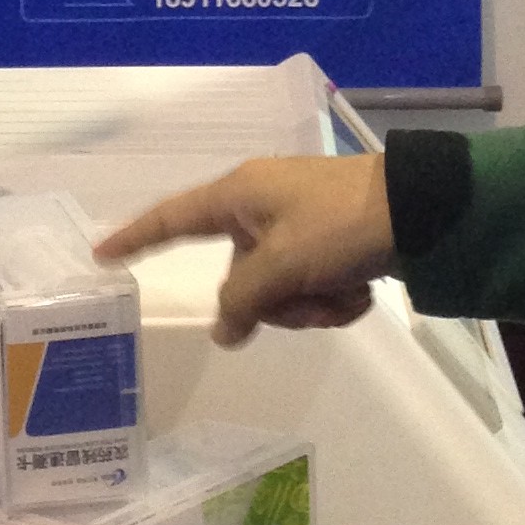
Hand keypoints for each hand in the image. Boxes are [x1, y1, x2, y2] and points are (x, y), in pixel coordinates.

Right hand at [95, 157, 392, 346]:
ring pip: (279, 290)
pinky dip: (335, 298)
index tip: (102, 253)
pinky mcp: (329, 244)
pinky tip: (362, 292)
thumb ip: (242, 300)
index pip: (174, 218)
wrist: (422, 211)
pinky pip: (311, 288)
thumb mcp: (283, 263)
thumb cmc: (342, 225)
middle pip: (240, 278)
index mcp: (241, 194)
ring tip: (345, 294)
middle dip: (277, 304)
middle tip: (311, 300)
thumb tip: (225, 330)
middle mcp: (263, 207)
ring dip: (311, 306)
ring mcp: (298, 227)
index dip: (137, 238)